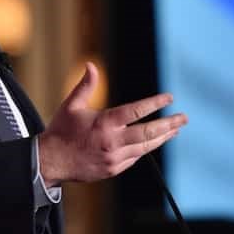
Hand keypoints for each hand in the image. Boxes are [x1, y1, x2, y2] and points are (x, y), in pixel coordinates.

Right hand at [39, 62, 186, 185]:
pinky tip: (151, 142)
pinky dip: (144, 149)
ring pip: (145, 148)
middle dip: (169, 124)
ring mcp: (114, 158)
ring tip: (175, 130)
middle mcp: (112, 141)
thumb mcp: (72, 105)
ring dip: (162, 138)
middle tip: (183, 118)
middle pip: (149, 133)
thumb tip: (91, 65)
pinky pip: (134, 158)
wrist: (50, 161)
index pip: (137, 111)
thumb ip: (86, 85)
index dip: (155, 103)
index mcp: (105, 123)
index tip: (169, 98)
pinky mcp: (113, 169)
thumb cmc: (61, 130)